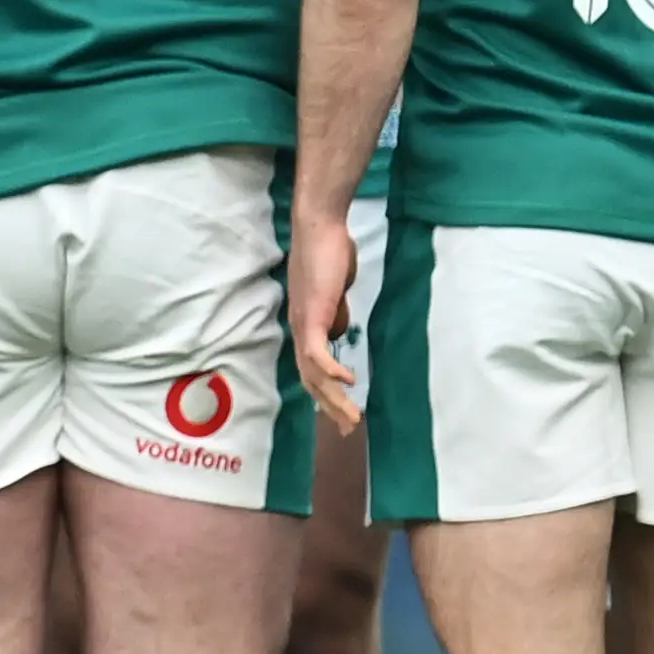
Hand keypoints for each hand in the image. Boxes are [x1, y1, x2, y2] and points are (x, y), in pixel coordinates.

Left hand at [288, 215, 363, 435]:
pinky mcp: (312, 314)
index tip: (343, 410)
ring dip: (334, 398)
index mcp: (305, 324)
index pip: (311, 368)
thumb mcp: (336, 289)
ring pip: (314, 373)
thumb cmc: (331, 250)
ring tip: (353, 417)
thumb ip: (336, 310)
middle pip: (310, 379)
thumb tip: (339, 328)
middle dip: (330, 407)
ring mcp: (304, 323)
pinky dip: (331, 371)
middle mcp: (299, 328)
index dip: (325, 393)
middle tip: (349, 428)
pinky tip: (349, 382)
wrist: (320, 226)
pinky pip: (318, 352)